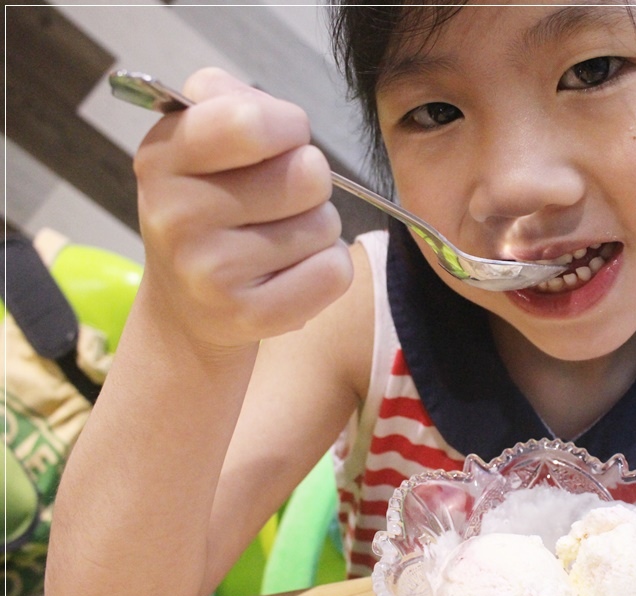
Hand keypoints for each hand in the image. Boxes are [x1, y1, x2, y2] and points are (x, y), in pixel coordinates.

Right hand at [133, 67, 352, 352]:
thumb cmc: (207, 204)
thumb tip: (281, 121)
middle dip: (308, 181)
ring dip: (316, 227)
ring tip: (276, 239)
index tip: (281, 140)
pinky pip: (333, 272)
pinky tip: (290, 274)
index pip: (251, 123)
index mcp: (162, 158)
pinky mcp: (248, 318)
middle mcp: (176, 217)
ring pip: (325, 224)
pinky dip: (327, 268)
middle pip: (308, 173)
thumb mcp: (198, 138)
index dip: (288, 126)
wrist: (186, 304)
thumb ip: (231, 99)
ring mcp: (209, 274)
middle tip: (277, 200)